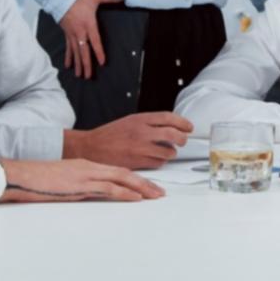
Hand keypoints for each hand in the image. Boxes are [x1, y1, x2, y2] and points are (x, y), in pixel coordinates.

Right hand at [0, 158, 163, 202]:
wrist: (20, 175)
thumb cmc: (36, 181)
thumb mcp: (62, 182)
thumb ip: (77, 187)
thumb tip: (88, 196)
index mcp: (86, 166)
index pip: (117, 171)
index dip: (135, 179)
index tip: (148, 187)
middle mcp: (89, 168)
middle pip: (125, 173)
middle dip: (145, 183)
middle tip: (160, 193)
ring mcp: (86, 175)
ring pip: (122, 179)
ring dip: (141, 188)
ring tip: (156, 196)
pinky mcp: (80, 185)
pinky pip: (108, 188)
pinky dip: (125, 193)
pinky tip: (136, 197)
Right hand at [58, 0, 122, 79]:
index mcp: (88, 24)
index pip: (95, 41)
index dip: (99, 52)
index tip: (102, 62)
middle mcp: (80, 32)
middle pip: (83, 51)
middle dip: (86, 64)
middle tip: (88, 76)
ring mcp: (72, 34)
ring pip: (75, 52)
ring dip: (77, 64)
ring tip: (79, 76)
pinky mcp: (66, 33)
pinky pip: (68, 48)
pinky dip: (68, 57)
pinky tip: (68, 66)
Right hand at [62, 112, 193, 168]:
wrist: (91, 147)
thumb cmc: (110, 134)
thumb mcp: (130, 121)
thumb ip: (148, 123)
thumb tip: (170, 126)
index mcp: (140, 119)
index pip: (168, 117)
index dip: (182, 122)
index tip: (189, 127)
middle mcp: (142, 132)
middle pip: (173, 135)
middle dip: (182, 139)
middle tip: (182, 140)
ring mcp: (140, 148)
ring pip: (168, 152)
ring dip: (171, 153)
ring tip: (166, 151)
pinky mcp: (137, 162)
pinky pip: (158, 163)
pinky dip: (160, 162)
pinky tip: (154, 159)